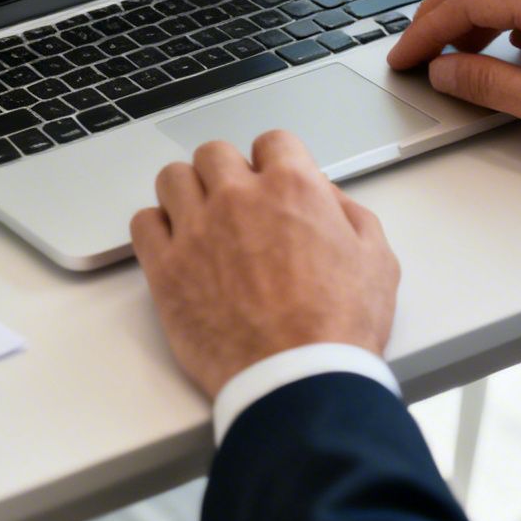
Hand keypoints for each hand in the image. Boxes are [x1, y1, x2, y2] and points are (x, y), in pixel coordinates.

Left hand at [131, 131, 400, 398]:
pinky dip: (157, 228)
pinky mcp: (166, 269)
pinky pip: (143, 223)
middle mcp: (238, 199)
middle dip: (227, 173)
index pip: (272, 141)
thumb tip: (329, 199)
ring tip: (201, 220)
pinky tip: (176, 246)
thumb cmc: (338, 328)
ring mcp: (196, 231)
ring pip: (172, 178)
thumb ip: (352, 216)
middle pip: (214, 153)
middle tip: (237, 203)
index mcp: (292, 188)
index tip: (272, 182)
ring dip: (187, 193)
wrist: (297, 379)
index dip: (275, 162)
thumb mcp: (377, 261)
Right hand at [386, 0, 520, 167]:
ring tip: (459, 51)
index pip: (468, 1)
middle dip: (443, 11)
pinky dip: (514, 12)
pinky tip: (515, 46)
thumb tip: (447, 70)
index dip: (427, 30)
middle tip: (419, 44)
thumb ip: (489, 85)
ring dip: (479, 11)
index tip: (406, 56)